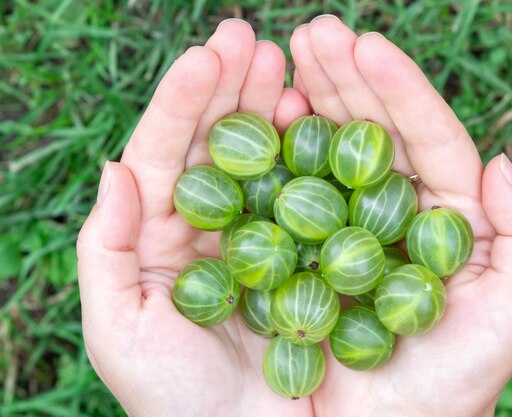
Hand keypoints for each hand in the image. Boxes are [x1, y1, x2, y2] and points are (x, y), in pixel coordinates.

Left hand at [77, 20, 313, 416]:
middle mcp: (209, 227)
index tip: (209, 55)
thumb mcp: (120, 331)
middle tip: (252, 38)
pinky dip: (309, 157)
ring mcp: (260, 236)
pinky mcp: (302, 255)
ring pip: (261, 160)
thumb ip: (105, 251)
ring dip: (270, 108)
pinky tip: (315, 120)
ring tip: (286, 64)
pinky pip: (303, 198)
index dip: (183, 102)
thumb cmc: (176, 401)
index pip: (164, 155)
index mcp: (159, 237)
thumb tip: (114, 169)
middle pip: (215, 144)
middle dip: (230, 88)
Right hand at [290, 16, 511, 416]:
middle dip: (345, 79)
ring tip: (280, 54)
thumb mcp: (508, 318)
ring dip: (307, 101)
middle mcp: (391, 213)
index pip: (427, 139)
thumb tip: (500, 162)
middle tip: (313, 31)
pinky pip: (287, 198)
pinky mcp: (299, 252)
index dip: (399, 90)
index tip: (366, 44)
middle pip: (371, 132)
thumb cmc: (451, 388)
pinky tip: (261, 119)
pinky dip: (273, 158)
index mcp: (445, 217)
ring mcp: (341, 228)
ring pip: (326, 154)